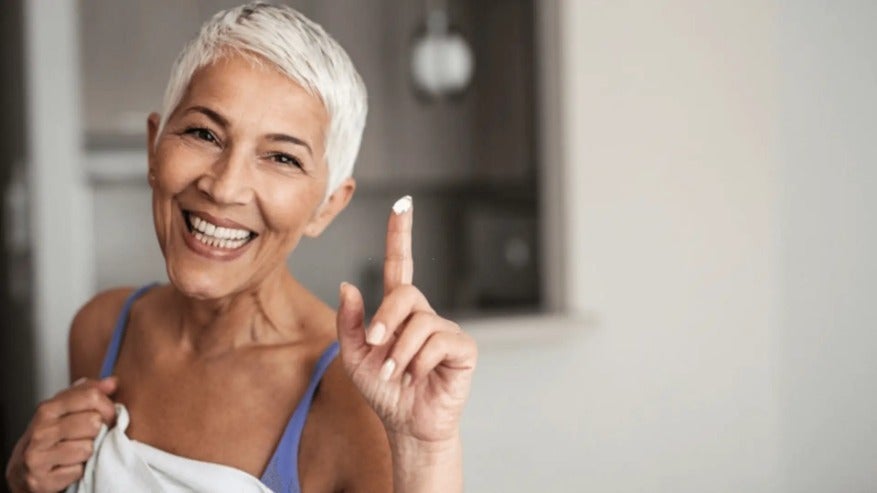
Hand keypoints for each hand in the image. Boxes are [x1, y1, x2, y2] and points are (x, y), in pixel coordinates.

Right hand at [5, 378, 116, 492]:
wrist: (23, 470)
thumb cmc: (50, 438)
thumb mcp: (65, 411)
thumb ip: (88, 394)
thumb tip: (112, 382)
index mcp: (48, 409)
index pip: (91, 396)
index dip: (107, 407)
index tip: (107, 415)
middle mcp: (41, 431)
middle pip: (93, 422)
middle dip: (97, 431)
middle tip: (88, 436)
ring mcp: (38, 456)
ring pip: (87, 448)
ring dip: (87, 452)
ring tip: (75, 452)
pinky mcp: (42, 480)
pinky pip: (78, 470)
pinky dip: (78, 471)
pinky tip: (67, 466)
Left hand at [336, 196, 477, 444]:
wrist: (407, 425)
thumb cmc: (384, 391)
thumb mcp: (354, 357)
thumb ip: (350, 322)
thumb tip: (348, 285)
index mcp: (398, 312)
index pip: (401, 265)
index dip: (401, 235)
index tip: (402, 205)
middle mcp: (424, 314)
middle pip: (405, 294)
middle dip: (385, 321)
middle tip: (377, 348)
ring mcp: (445, 330)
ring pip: (420, 322)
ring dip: (400, 353)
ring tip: (397, 374)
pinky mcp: (462, 348)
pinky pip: (439, 342)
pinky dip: (420, 363)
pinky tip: (419, 377)